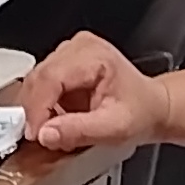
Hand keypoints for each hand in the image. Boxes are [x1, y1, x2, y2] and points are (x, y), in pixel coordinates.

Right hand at [13, 32, 166, 152]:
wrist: (150, 106)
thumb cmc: (141, 111)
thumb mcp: (115, 129)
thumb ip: (79, 131)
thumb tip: (46, 134)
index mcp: (95, 56)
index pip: (51, 77)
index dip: (37, 108)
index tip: (34, 133)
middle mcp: (79, 47)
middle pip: (38, 77)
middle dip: (34, 111)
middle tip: (40, 137)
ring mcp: (69, 52)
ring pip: (35, 80)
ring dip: (36, 108)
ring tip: (53, 128)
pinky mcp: (62, 62)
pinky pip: (39, 83)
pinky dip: (41, 104)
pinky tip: (55, 117)